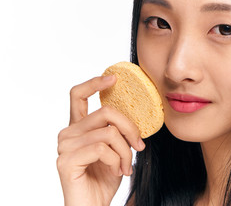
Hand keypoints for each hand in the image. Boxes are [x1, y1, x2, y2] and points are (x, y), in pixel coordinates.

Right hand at [57, 75, 144, 205]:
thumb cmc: (105, 178)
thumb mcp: (117, 149)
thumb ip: (117, 130)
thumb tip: (135, 115)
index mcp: (78, 127)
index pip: (79, 95)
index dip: (95, 83)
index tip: (114, 78)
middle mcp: (68, 133)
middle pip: (106, 112)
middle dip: (130, 129)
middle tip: (140, 146)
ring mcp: (65, 146)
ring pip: (109, 132)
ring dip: (126, 152)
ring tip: (125, 166)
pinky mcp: (66, 161)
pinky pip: (102, 149)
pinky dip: (116, 161)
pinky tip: (115, 172)